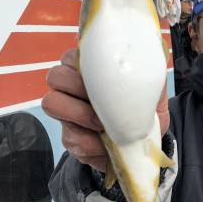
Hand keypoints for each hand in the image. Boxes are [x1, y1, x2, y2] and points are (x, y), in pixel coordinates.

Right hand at [42, 48, 171, 171]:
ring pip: (51, 103)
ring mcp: (67, 112)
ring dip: (78, 114)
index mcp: (89, 71)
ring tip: (102, 125)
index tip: (102, 74)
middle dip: (76, 87)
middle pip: (56, 76)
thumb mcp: (151, 89)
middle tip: (101, 101)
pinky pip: (69, 137)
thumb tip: (147, 59)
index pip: (71, 56)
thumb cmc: (143, 110)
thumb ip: (147, 72)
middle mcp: (72, 88)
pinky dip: (90, 143)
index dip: (81, 63)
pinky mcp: (70, 137)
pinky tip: (106, 145)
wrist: (143, 143)